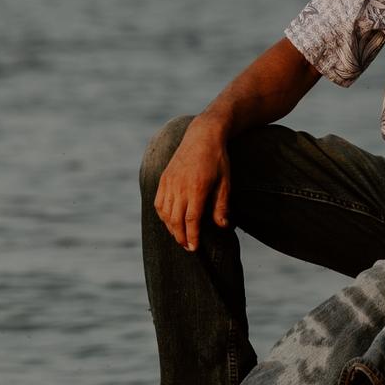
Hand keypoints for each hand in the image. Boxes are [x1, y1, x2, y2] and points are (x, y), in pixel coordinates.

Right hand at [154, 117, 231, 251]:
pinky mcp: (164, 178)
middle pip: (176, 220)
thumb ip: (222, 205)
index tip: (194, 248)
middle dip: (181, 237)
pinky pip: (158, 202)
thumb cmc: (218, 159)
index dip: (192, 236)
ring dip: (171, 228)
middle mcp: (180, 186)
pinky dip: (162, 215)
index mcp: (197, 188)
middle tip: (187, 247)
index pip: (191, 220)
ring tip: (180, 236)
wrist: (203, 135)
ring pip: (165, 213)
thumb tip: (223, 226)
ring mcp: (169, 182)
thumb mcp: (226, 181)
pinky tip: (169, 221)